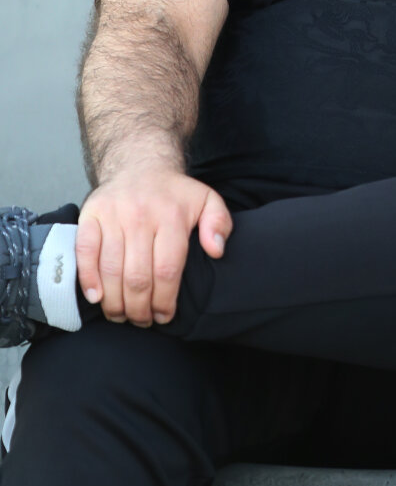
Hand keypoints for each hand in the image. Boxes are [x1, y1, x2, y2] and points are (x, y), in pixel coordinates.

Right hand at [76, 169, 232, 326]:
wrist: (140, 164)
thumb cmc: (174, 193)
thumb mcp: (207, 200)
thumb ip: (219, 223)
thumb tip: (216, 250)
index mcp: (171, 215)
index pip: (167, 269)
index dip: (164, 301)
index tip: (164, 317)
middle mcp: (141, 215)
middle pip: (137, 276)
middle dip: (139, 308)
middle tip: (142, 321)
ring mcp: (113, 215)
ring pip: (111, 270)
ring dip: (115, 302)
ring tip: (122, 316)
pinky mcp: (91, 215)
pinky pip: (85, 251)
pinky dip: (88, 278)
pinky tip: (97, 298)